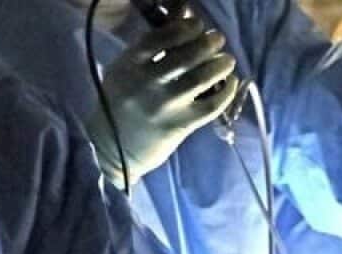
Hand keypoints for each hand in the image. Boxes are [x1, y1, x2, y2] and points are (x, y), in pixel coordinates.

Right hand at [84, 16, 238, 188]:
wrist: (112, 150)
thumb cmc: (121, 104)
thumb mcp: (126, 71)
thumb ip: (153, 44)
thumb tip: (184, 12)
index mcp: (128, 66)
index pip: (160, 37)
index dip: (185, 27)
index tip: (196, 25)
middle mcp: (145, 84)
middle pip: (187, 55)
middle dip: (209, 42)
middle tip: (217, 40)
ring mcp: (163, 106)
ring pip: (202, 77)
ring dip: (222, 64)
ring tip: (226, 61)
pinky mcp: (178, 125)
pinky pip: (211, 105)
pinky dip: (227, 91)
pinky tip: (229, 83)